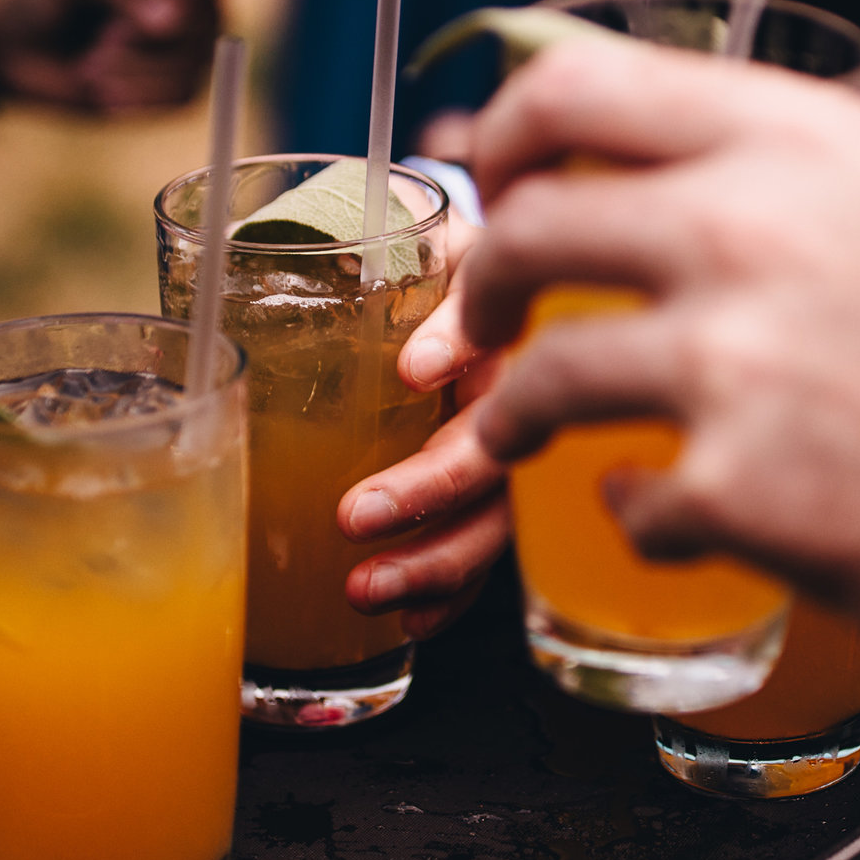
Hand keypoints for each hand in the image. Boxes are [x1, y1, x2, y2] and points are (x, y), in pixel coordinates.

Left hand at [0, 0, 238, 114]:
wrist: (15, 48)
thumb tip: (169, 22)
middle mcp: (193, 1)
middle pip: (209, 18)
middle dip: (145, 35)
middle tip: (102, 37)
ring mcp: (187, 47)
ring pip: (194, 64)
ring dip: (136, 70)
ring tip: (91, 66)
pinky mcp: (173, 88)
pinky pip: (181, 98)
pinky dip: (139, 97)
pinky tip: (103, 91)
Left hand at [338, 215, 512, 632]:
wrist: (488, 294)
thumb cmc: (442, 264)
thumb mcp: (430, 236)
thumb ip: (402, 239)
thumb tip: (338, 240)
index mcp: (505, 320)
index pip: (493, 325)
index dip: (457, 343)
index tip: (413, 369)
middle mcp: (521, 396)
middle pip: (496, 447)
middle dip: (427, 489)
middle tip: (355, 514)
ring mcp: (517, 457)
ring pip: (495, 519)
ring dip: (434, 562)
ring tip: (364, 590)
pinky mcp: (498, 504)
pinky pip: (486, 557)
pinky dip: (449, 596)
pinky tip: (409, 623)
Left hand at [454, 45, 859, 650]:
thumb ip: (840, 190)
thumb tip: (785, 196)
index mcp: (797, 139)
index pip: (579, 86)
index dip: (508, 133)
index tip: (498, 176)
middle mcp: (740, 228)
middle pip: (531, 230)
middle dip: (485, 286)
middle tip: (484, 325)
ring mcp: (724, 358)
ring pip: (543, 376)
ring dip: (516, 413)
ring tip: (521, 440)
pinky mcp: (729, 484)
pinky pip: (626, 503)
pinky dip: (636, 519)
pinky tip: (668, 521)